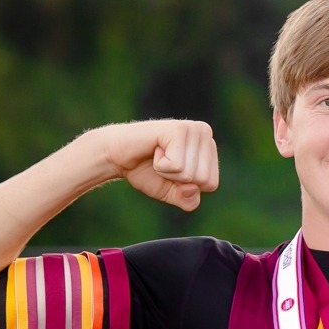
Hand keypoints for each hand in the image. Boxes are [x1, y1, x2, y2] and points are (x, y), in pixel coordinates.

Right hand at [97, 120, 219, 211]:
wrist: (117, 156)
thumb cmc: (146, 171)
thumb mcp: (173, 193)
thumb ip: (189, 200)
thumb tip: (193, 188)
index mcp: (209, 148)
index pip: (211, 184)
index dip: (186, 186)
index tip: (171, 170)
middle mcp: (205, 133)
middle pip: (203, 180)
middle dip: (177, 179)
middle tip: (162, 162)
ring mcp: (193, 129)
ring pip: (190, 174)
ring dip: (167, 172)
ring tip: (157, 155)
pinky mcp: (178, 129)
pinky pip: (177, 166)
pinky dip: (161, 166)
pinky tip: (154, 150)